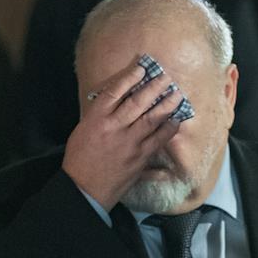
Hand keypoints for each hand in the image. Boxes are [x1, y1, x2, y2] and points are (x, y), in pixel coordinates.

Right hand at [61, 62, 185, 209]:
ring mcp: (130, 143)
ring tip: (177, 94)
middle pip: (137, 102)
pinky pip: (159, 139)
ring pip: (152, 119)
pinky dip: (169, 127)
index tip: (141, 68)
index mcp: (96, 119)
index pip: (114, 92)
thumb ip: (102, 115)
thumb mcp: (84, 130)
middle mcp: (114, 127)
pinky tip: (177, 119)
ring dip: (166, 105)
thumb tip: (122, 101)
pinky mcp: (141, 157)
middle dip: (153, 88)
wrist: (85, 188)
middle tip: (166, 77)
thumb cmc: (81, 157)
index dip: (129, 78)